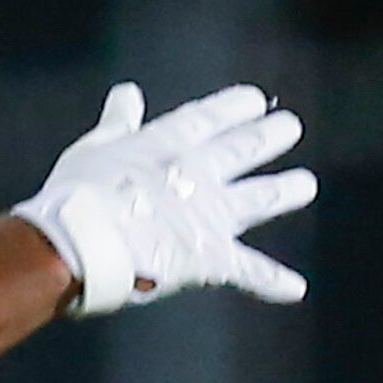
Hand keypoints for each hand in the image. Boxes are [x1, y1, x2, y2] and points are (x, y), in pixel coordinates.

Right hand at [12, 82, 317, 315]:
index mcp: (169, 143)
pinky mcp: (212, 258)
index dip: (236, 107)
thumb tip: (128, 93)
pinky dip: (272, 282)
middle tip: (289, 126)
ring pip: (260, 199)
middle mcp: (200, 173)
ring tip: (305, 185)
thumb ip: (118, 122)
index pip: (211, 117)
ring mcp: (212, 216)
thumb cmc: (77, 193)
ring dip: (285, 191)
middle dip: (270, 137)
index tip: (254, 100)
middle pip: (245, 149)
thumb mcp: (93, 148)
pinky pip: (249, 272)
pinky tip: (295, 288)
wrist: (81, 245)